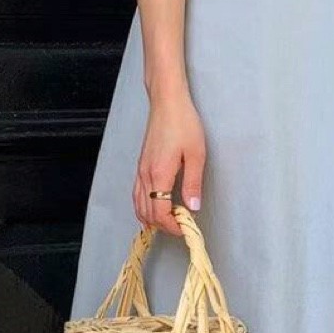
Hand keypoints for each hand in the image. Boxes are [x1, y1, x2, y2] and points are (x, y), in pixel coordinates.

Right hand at [134, 91, 205, 235]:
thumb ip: (193, 184)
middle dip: (164, 225)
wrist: (167, 102)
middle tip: (182, 226)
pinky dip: (144, 207)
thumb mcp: (196, 154)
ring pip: (139, 205)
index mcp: (159, 174)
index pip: (160, 213)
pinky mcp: (141, 165)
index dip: (172, 226)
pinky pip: (137, 194)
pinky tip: (155, 207)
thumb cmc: (183, 123)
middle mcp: (145, 174)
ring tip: (171, 220)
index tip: (186, 230)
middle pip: (147, 213)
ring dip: (153, 218)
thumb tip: (193, 207)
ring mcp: (140, 170)